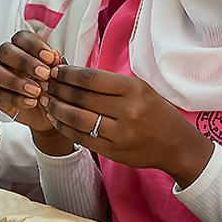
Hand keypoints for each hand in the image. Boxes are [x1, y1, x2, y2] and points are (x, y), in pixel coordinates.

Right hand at [0, 30, 72, 154]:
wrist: (53, 112)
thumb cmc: (54, 87)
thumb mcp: (59, 75)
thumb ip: (57, 65)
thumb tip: (56, 58)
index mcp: (23, 49)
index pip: (21, 37)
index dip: (33, 45)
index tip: (49, 57)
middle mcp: (8, 61)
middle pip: (5, 51)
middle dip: (25, 61)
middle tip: (44, 74)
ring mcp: (1, 79)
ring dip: (16, 81)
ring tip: (36, 91)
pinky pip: (0, 95)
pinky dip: (17, 99)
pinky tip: (32, 102)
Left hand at [41, 65, 213, 187]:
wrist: (177, 144)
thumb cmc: (156, 112)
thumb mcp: (140, 89)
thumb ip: (110, 83)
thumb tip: (73, 73)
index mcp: (133, 90)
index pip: (90, 79)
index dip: (68, 74)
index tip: (56, 70)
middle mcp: (127, 111)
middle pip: (80, 98)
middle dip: (57, 89)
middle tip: (44, 84)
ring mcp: (120, 133)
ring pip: (77, 119)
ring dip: (56, 109)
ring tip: (47, 101)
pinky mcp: (114, 151)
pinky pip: (82, 138)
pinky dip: (65, 128)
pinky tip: (57, 120)